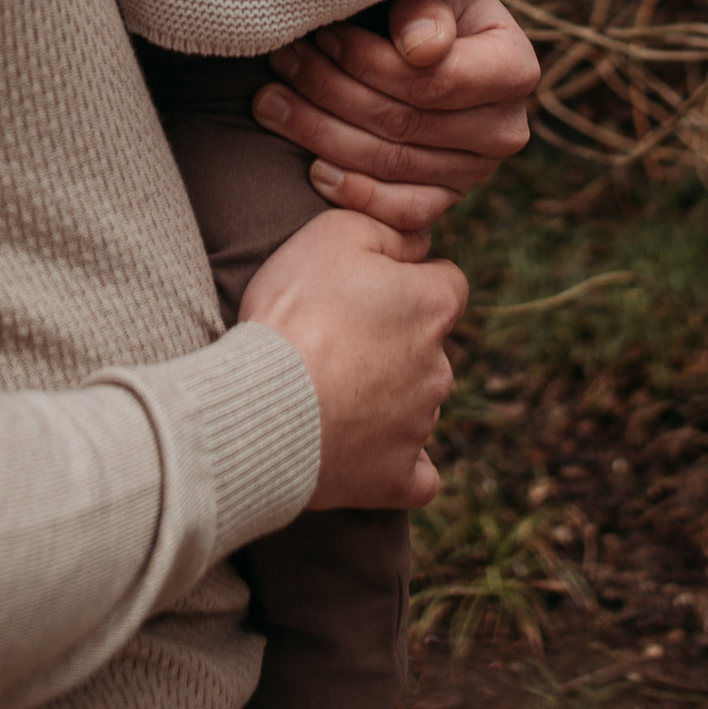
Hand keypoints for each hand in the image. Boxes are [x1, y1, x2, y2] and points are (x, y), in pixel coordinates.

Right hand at [239, 208, 465, 510]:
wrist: (262, 404)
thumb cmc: (295, 312)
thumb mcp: (335, 233)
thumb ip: (390, 230)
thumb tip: (420, 242)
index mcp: (432, 306)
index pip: (445, 282)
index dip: (406, 280)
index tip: (364, 289)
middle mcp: (440, 367)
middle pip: (428, 347)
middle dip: (393, 342)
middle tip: (332, 340)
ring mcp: (420, 427)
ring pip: (416, 404)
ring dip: (385, 398)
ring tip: (325, 393)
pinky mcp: (395, 478)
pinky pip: (416, 475)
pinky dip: (397, 464)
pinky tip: (369, 453)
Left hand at [254, 0, 539, 236]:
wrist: (419, 38)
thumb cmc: (417, 3)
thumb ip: (424, 8)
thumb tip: (422, 49)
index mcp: (514, 68)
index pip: (435, 80)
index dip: (370, 61)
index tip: (322, 33)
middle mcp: (505, 128)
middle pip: (405, 123)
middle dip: (331, 91)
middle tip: (281, 62)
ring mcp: (477, 172)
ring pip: (392, 164)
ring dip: (322, 132)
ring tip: (271, 101)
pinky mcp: (446, 200)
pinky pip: (403, 212)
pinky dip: (355, 195)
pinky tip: (312, 169)